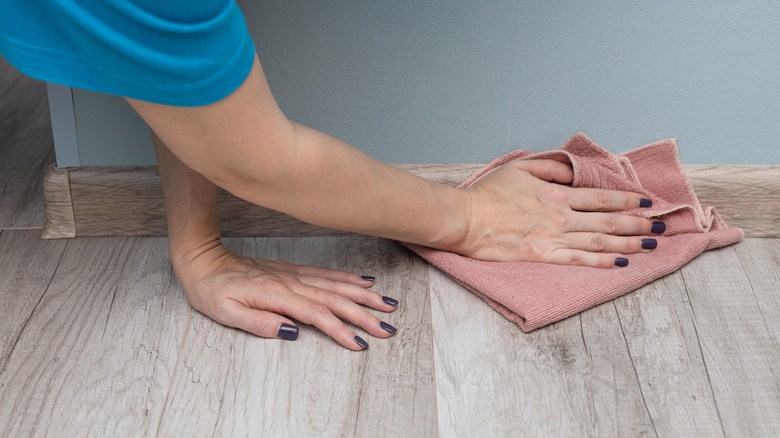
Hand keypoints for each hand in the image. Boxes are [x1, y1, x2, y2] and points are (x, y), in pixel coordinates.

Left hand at [173, 243, 398, 349]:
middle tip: (387, 328)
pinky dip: (347, 278)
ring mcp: (293, 274)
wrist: (204, 261)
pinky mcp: (292, 270)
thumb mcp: (225, 313)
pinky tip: (363, 282)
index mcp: (276, 295)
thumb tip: (291, 331)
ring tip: (387, 304)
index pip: (316, 314)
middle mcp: (290, 282)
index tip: (359, 344)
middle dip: (364, 314)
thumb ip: (258, 322)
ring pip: (335, 285)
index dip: (339, 330)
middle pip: (334, 299)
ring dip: (363, 295)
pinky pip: (326, 274)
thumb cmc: (211, 290)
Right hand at [457, 159, 660, 265]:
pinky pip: (579, 260)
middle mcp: (561, 217)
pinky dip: (602, 262)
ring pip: (599, 242)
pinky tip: (620, 262)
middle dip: (638, 224)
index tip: (647, 203)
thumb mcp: (520, 168)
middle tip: (660, 227)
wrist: (466, 220)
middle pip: (608, 222)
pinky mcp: (543, 256)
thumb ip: (551, 169)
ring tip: (650, 245)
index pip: (601, 198)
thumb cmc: (489, 194)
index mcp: (557, 194)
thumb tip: (573, 174)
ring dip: (629, 243)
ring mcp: (553, 238)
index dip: (627, 200)